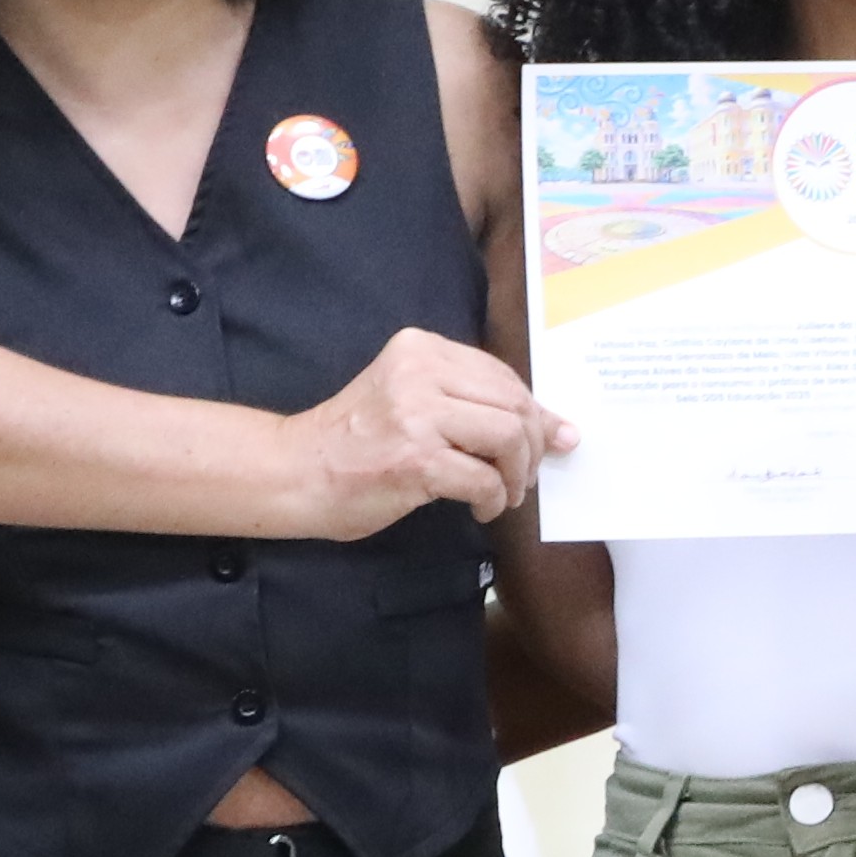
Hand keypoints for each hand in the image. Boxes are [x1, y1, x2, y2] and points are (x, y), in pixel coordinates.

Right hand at [282, 327, 542, 538]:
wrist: (296, 472)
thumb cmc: (357, 442)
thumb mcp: (412, 400)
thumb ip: (474, 404)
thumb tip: (559, 429)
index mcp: (420, 348)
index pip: (502, 375)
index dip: (534, 412)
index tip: (547, 442)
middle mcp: (419, 371)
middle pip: (514, 403)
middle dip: (532, 446)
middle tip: (523, 477)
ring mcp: (416, 414)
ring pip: (508, 437)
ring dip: (516, 474)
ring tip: (504, 493)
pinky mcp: (415, 459)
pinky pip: (484, 479)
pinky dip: (493, 499)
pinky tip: (481, 508)